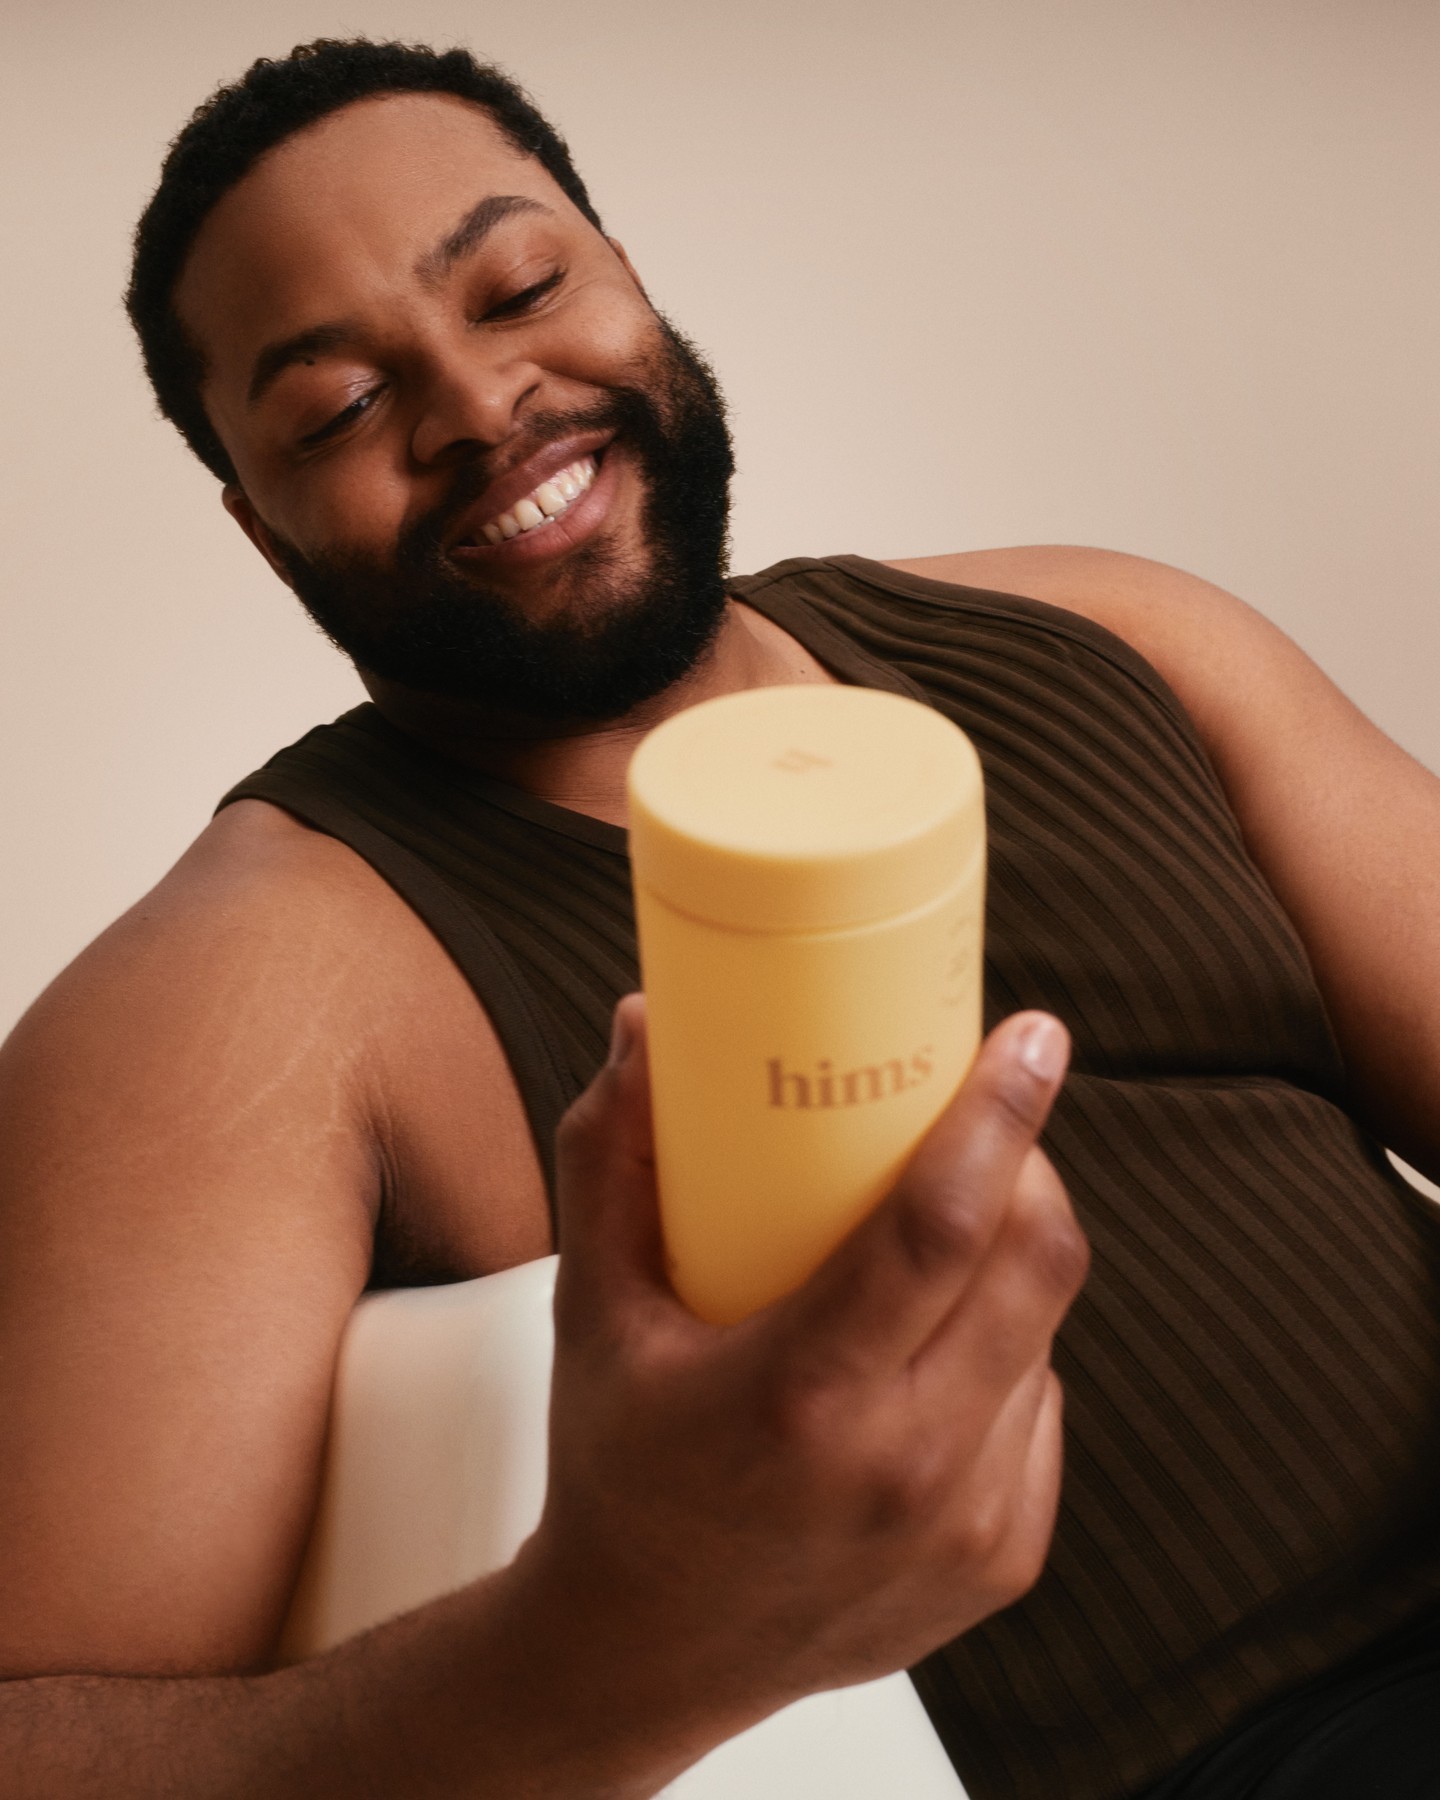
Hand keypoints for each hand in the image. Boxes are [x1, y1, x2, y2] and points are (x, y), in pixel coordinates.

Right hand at [514, 998, 1086, 1765]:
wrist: (647, 1653)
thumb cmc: (618, 1469)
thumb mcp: (593, 1311)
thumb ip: (613, 1160)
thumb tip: (645, 1027)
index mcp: (802, 1396)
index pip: (940, 1226)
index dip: (1000, 1116)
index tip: (1031, 1037)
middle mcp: (904, 1467)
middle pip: (1034, 1264)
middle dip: (1029, 1165)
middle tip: (988, 1121)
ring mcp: (967, 1522)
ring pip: (1047, 1330)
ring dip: (1017, 1255)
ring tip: (949, 1230)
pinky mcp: (1005, 1558)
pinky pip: (1040, 1404)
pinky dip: (1009, 1346)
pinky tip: (940, 1342)